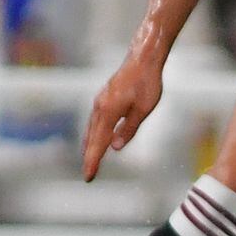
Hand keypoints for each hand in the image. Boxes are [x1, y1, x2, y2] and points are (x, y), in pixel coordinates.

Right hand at [82, 52, 164, 180]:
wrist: (143, 59)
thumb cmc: (147, 83)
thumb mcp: (143, 110)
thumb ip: (128, 129)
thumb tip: (115, 147)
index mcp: (108, 112)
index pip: (98, 143)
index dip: (93, 161)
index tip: (88, 176)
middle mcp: (100, 107)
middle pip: (91, 138)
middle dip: (89, 157)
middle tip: (88, 175)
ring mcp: (100, 101)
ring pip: (91, 128)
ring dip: (90, 145)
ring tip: (90, 160)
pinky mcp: (104, 97)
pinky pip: (95, 120)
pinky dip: (94, 133)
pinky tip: (96, 137)